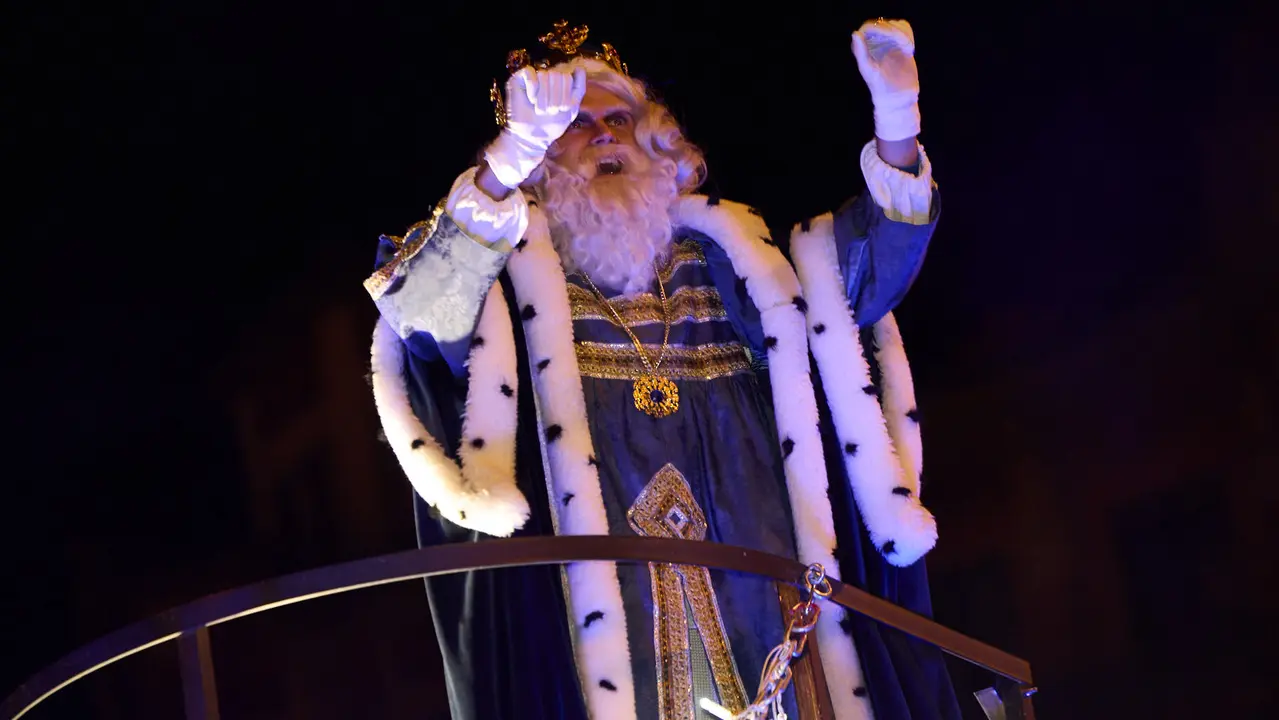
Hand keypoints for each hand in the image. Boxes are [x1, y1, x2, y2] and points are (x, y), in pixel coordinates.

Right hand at [505, 66, 586, 149]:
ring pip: (544, 75)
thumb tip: (579, 68)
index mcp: (560, 82)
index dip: (566, 95)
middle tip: (549, 112)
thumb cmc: (551, 125)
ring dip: (543, 97)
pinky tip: (530, 99)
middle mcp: (548, 77)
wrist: (530, 137)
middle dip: (556, 98)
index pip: (569, 77)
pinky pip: (530, 73)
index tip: (562, 109)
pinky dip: (532, 89)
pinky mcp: (519, 78)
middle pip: (558, 75)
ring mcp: (534, 76)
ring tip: (539, 109)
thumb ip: (579, 89)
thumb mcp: (571, 109)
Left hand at [851, 19, 920, 141]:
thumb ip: (860, 52)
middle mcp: (874, 42)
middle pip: (884, 24)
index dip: (882, 28)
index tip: (894, 36)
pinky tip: (909, 51)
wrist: (898, 96)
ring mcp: (887, 42)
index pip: (870, 27)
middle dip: (896, 32)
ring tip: (908, 50)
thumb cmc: (880, 86)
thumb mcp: (868, 69)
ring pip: (896, 25)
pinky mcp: (900, 43)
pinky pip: (905, 30)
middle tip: (906, 48)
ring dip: (905, 35)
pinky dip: (909, 37)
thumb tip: (855, 33)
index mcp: (863, 47)